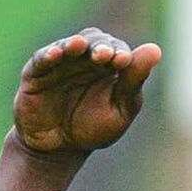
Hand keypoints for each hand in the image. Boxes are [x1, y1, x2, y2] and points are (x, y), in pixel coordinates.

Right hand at [13, 29, 161, 153]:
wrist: (59, 150)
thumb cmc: (93, 128)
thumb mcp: (120, 109)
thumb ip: (134, 81)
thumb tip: (156, 49)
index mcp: (109, 66)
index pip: (117, 49)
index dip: (120, 52)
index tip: (123, 61)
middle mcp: (84, 59)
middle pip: (94, 40)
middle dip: (101, 46)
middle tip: (106, 56)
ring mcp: (59, 63)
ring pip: (68, 45)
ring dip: (75, 44)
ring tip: (80, 45)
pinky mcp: (36, 73)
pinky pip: (41, 59)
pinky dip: (48, 54)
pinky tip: (57, 54)